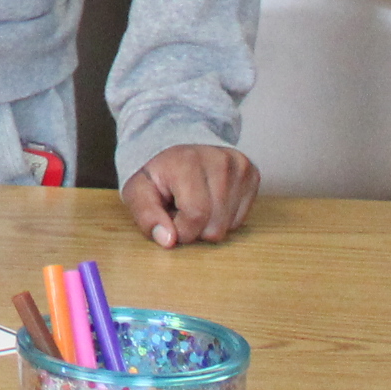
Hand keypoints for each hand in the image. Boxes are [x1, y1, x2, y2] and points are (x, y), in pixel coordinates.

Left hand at [121, 143, 257, 246]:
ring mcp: (240, 166)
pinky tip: (209, 201)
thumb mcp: (138, 192)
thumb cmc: (157, 174)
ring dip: (208, 224)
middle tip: (180, 208)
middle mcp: (220, 160)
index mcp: (188, 161)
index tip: (168, 217)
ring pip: (229, 227)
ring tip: (194, 202)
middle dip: (194, 228)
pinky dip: (222, 218)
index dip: (180, 229)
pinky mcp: (252, 174)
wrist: (177, 148)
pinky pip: (239, 220)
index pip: (195, 216)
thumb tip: (168, 240)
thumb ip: (147, 216)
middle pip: (215, 227)